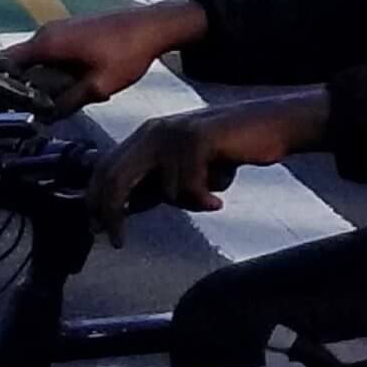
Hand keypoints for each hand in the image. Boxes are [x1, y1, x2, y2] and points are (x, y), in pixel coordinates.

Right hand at [0, 3, 208, 118]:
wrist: (153, 26)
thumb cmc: (127, 53)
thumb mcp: (98, 87)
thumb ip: (68, 103)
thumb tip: (47, 115)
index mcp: (48, 43)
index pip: (5, 61)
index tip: (1, 104)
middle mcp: (48, 31)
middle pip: (21, 62)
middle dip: (27, 86)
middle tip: (38, 108)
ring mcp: (61, 28)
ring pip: (39, 59)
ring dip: (46, 79)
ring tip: (64, 97)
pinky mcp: (74, 29)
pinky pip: (54, 53)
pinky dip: (58, 69)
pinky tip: (79, 82)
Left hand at [87, 93, 330, 246]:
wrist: (270, 124)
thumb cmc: (226, 150)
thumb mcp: (183, 167)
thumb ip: (154, 183)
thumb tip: (122, 211)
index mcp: (147, 134)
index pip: (106, 167)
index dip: (96, 200)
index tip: (98, 231)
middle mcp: (154, 130)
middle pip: (116, 178)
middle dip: (112, 214)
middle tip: (117, 242)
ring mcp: (175, 132)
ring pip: (164, 191)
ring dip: (188, 203)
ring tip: (209, 196)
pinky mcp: (197, 138)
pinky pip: (189, 188)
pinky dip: (204, 200)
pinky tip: (218, 199)